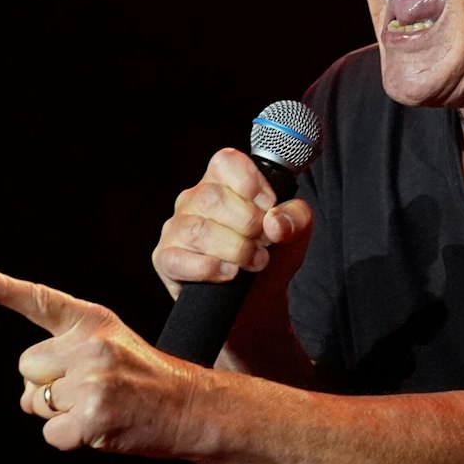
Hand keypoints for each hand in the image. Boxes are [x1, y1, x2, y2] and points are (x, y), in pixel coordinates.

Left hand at [0, 269, 198, 455]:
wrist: (194, 409)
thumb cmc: (148, 382)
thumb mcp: (115, 346)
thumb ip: (69, 352)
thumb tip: (28, 395)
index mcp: (94, 322)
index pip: (42, 302)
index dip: (6, 290)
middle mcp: (91, 346)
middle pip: (27, 367)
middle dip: (47, 385)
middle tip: (92, 390)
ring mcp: (92, 381)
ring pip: (36, 402)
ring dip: (59, 413)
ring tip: (101, 407)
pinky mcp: (93, 416)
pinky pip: (52, 434)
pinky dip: (71, 438)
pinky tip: (102, 428)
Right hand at [153, 148, 314, 298]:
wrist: (259, 301)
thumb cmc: (271, 257)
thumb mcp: (295, 234)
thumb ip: (296, 217)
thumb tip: (275, 220)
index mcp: (223, 182)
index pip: (226, 162)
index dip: (252, 183)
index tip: (269, 208)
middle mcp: (194, 200)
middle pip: (212, 197)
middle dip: (248, 223)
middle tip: (264, 242)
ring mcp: (176, 229)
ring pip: (198, 230)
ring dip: (235, 249)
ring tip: (254, 262)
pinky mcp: (166, 259)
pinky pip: (179, 259)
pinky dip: (211, 268)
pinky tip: (230, 274)